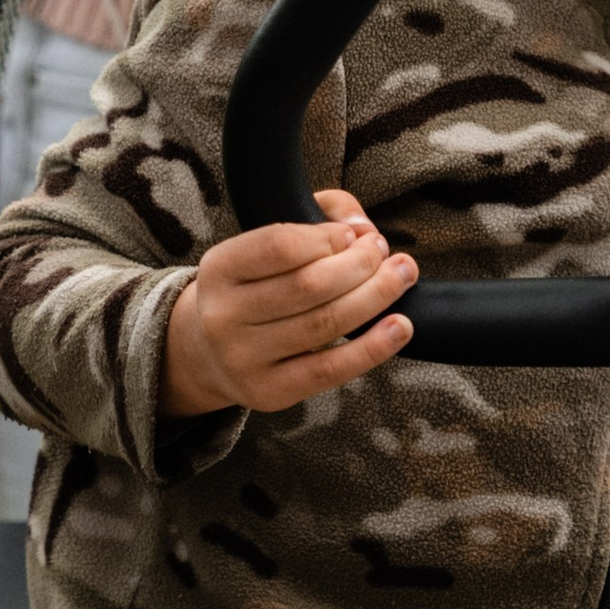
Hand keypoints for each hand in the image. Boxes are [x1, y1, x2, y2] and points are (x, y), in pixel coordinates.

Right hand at [161, 191, 418, 418]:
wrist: (208, 351)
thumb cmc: (255, 285)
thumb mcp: (266, 242)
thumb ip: (319, 215)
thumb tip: (362, 227)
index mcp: (219, 268)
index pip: (280, 246)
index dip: (327, 237)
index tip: (354, 235)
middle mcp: (223, 316)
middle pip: (309, 286)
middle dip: (361, 264)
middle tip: (385, 253)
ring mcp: (243, 359)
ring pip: (325, 324)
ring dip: (376, 296)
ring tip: (401, 276)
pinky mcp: (268, 393)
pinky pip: (330, 370)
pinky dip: (373, 348)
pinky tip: (400, 326)